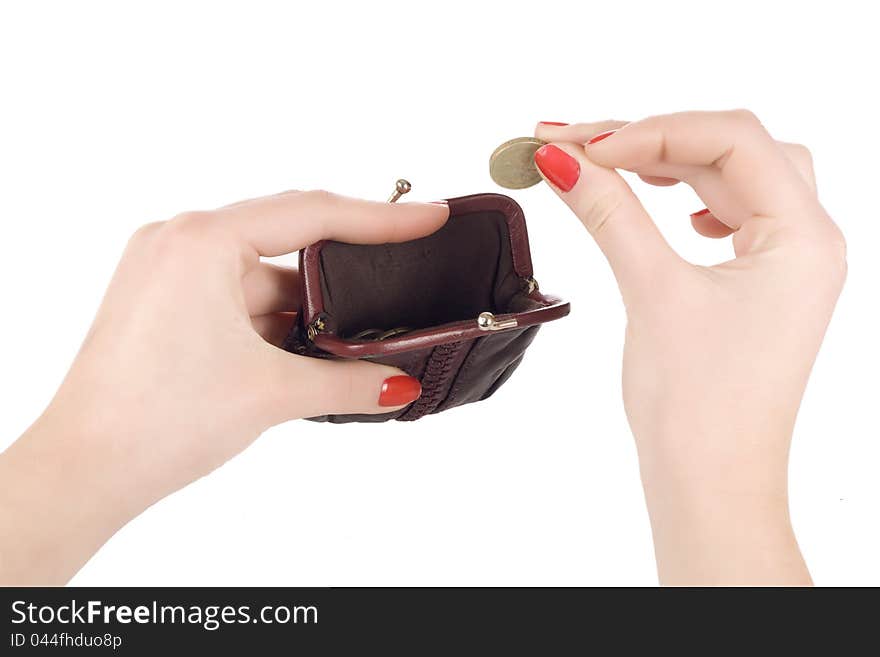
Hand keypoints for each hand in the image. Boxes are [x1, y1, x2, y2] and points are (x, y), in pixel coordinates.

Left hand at [0, 191, 447, 583]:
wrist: (85, 471)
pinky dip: (277, 319)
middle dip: (348, 264)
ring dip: (310, 304)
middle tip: (403, 267)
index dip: (380, 217)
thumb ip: (347, 382)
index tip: (428, 218)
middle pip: (288, 238)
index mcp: (201, 241)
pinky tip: (310, 346)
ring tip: (358, 335)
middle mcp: (181, 243)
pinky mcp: (168, 302)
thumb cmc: (151, 421)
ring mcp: (170, 272)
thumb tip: (400, 386)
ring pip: (265, 274)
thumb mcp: (270, 393)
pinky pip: (240, 296)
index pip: (312, 214)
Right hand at [534, 111, 845, 584]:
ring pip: (729, 179)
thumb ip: (609, 213)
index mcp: (804, 238)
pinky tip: (664, 206)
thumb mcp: (651, 291)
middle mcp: (806, 243)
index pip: (732, 141)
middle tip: (572, 143)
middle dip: (651, 140)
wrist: (710, 483)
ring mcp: (784, 264)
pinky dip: (688, 198)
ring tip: (602, 163)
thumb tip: (563, 160)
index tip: (583, 144)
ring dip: (666, 165)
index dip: (653, 130)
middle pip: (731, 151)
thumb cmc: (699, 407)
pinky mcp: (759, 285)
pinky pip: (729, 214)